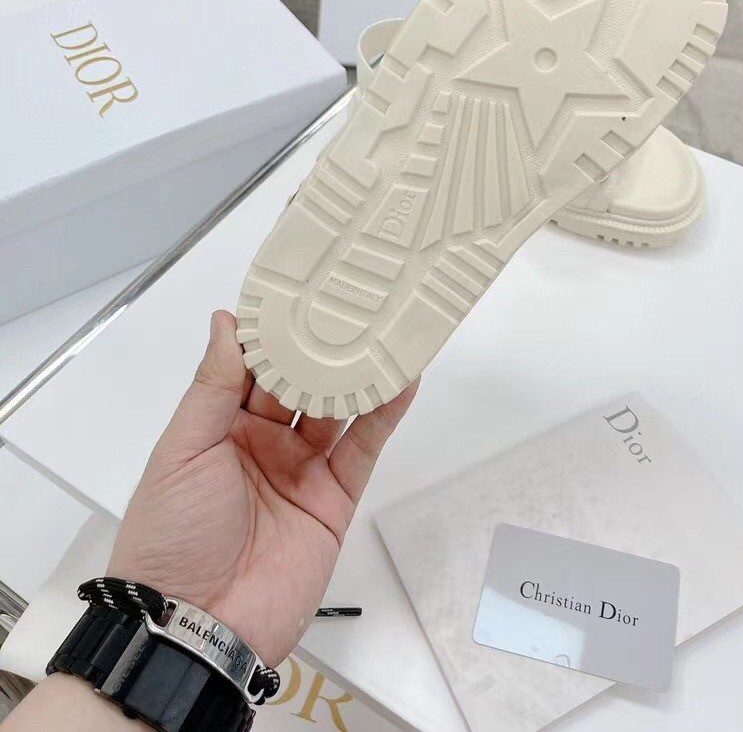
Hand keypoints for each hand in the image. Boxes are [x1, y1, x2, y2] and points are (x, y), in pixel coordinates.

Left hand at [109, 310, 417, 664]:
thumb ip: (212, 386)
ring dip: (358, 371)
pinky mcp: (334, 500)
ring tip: (386, 327)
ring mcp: (300, 470)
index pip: (250, 366)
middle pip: (299, 382)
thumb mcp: (182, 450)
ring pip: (336, 408)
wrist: (198, 625)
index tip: (298, 285)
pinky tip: (401, 380)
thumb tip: (226, 320)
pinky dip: (383, 415)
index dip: (273, 330)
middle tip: (353, 296)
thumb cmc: (173, 533)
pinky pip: (363, 449)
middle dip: (323, 343)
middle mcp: (261, 442)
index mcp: (217, 427)